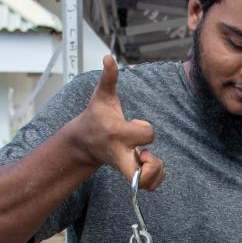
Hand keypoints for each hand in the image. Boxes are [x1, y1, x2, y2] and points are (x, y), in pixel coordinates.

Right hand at [69, 55, 164, 188]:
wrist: (84, 141)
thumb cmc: (97, 115)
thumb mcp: (102, 95)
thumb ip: (109, 77)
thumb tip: (108, 57)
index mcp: (117, 134)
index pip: (146, 134)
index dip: (144, 127)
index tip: (133, 123)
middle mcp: (121, 154)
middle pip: (141, 175)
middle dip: (151, 167)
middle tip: (145, 156)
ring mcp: (125, 167)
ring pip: (147, 183)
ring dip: (156, 173)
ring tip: (148, 160)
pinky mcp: (130, 174)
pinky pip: (149, 185)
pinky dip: (156, 178)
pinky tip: (150, 164)